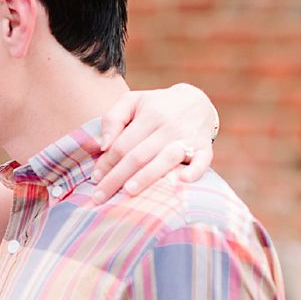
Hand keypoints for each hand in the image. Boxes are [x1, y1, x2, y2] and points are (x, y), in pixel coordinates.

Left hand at [89, 83, 215, 202]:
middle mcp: (170, 126)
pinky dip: (194, 171)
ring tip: (129, 192)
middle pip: (139, 156)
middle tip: (100, 197)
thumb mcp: (131, 101)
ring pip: (165, 160)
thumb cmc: (155, 106)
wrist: (196, 101)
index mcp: (150, 115)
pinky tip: (182, 182)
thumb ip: (112, 119)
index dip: (107, 163)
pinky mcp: (205, 148)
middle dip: (117, 178)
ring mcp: (189, 138)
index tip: (95, 179)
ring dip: (147, 176)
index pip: (123, 145)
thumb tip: (104, 145)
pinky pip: (203, 161)